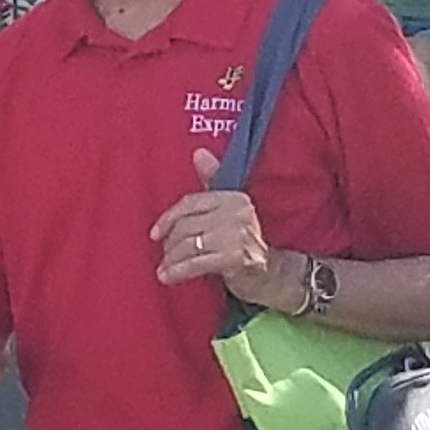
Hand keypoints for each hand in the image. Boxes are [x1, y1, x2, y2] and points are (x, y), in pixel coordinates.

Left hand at [152, 152, 276, 293]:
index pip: (191, 203)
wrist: (273, 274)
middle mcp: (237, 213)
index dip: (168, 218)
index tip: (155, 233)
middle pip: (187, 225)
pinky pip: (196, 263)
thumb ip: (213, 180)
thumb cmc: (244, 242)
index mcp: (234, 197)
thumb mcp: (229, 210)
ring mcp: (237, 235)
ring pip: (189, 245)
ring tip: (165, 268)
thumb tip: (198, 152)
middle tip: (164, 255)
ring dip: (172, 259)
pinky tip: (168, 276)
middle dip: (170, 242)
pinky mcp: (235, 258)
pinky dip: (178, 271)